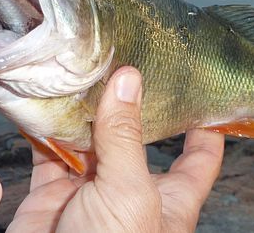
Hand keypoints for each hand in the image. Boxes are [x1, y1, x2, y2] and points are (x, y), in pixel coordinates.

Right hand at [9, 67, 224, 232]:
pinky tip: (45, 98)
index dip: (208, 124)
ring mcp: (91, 191)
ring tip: (85, 67)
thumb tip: (129, 81)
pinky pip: (49, 154)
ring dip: (85, 110)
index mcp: (171, 197)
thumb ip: (127, 138)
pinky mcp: (53, 195)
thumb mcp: (131, 192)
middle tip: (130, 57)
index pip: (201, 156)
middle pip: (138, 137)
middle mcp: (132, 189)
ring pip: (91, 140)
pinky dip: (45, 129)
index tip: (209, 90)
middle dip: (133, 102)